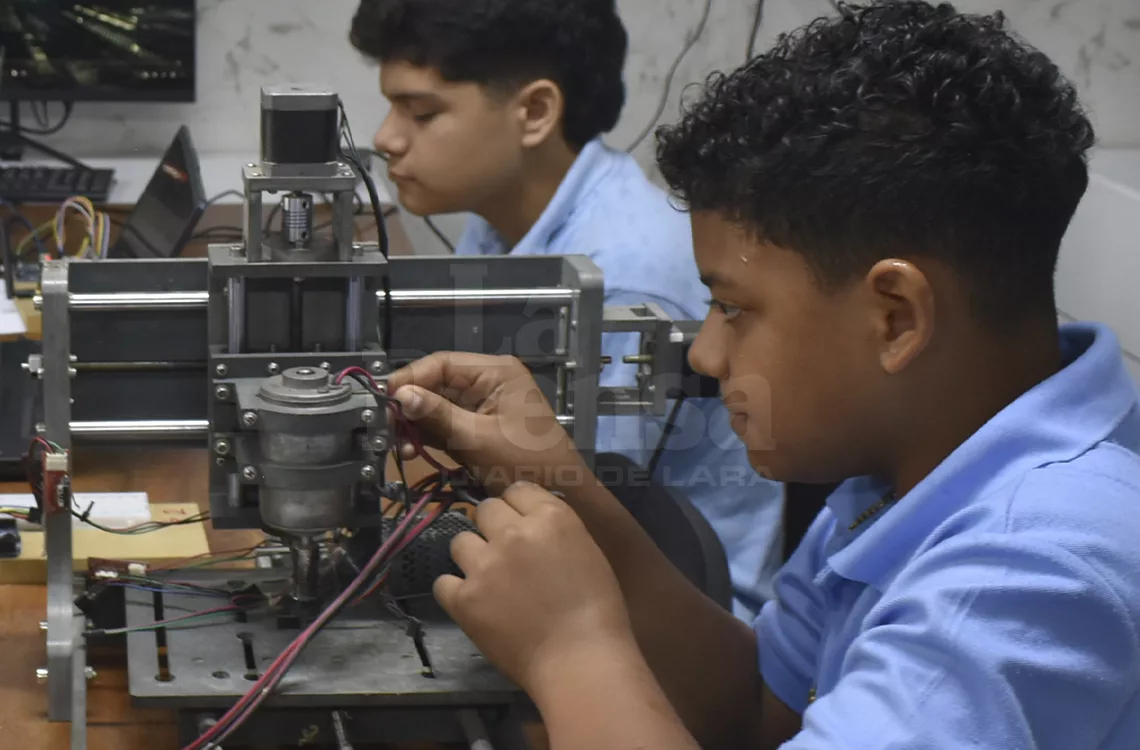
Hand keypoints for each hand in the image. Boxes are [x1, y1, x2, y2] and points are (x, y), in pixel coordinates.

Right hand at [387, 352, 586, 492]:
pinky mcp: (476, 428)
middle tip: (386, 429)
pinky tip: (411, 451)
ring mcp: (482, 406)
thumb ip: (437, 416)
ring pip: (435, 406)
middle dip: (410, 406)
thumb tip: (399, 396)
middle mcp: (487, 382)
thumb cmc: (525, 463)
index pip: (442, 363)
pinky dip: (427, 438)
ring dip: (415, 425)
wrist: (561, 496)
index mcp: (495, 372)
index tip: (383, 400)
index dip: (409, 379)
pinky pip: (444, 426)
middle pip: (435, 384)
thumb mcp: (478, 438)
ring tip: (400, 447)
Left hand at [435, 482, 637, 695]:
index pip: (517, 490)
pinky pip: (443, 582)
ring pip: (460, 541)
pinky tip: (473, 603)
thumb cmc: (598, 611)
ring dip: (473, 556)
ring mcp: (484, 564)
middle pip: (485, 509)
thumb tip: (531, 524)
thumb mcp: (587, 552)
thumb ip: (555, 531)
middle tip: (505, 554)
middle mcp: (513, 532)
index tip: (520, 524)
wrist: (579, 659)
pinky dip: (456, 592)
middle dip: (493, 527)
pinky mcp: (463, 598)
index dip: (517, 507)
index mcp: (550, 517)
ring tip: (488, 580)